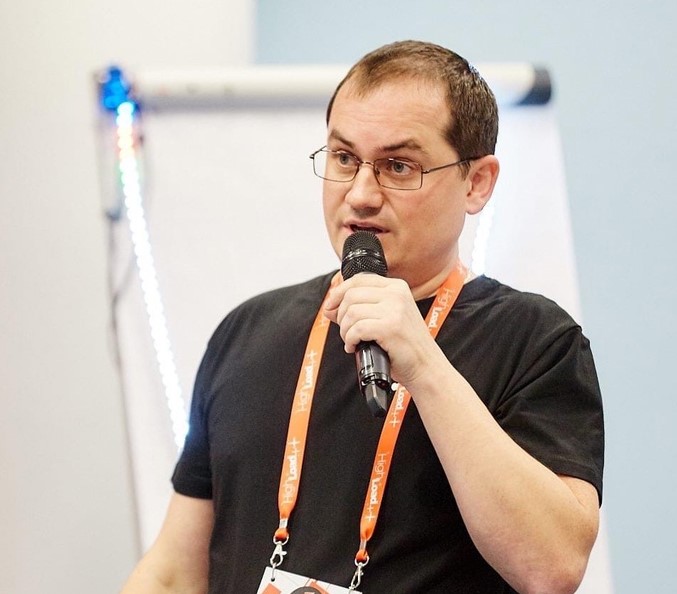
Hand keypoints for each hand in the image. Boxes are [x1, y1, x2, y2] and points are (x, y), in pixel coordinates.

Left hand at [323, 274, 440, 387]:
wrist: (426, 366)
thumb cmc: (404, 345)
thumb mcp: (384, 319)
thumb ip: (358, 310)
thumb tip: (328, 308)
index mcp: (396, 287)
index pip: (358, 280)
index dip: (338, 293)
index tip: (330, 307)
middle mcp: (396, 294)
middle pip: (351, 295)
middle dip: (341, 315)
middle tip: (346, 331)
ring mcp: (395, 309)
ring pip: (351, 312)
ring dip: (345, 331)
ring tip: (352, 341)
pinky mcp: (390, 327)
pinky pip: (356, 328)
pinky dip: (350, 340)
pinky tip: (355, 347)